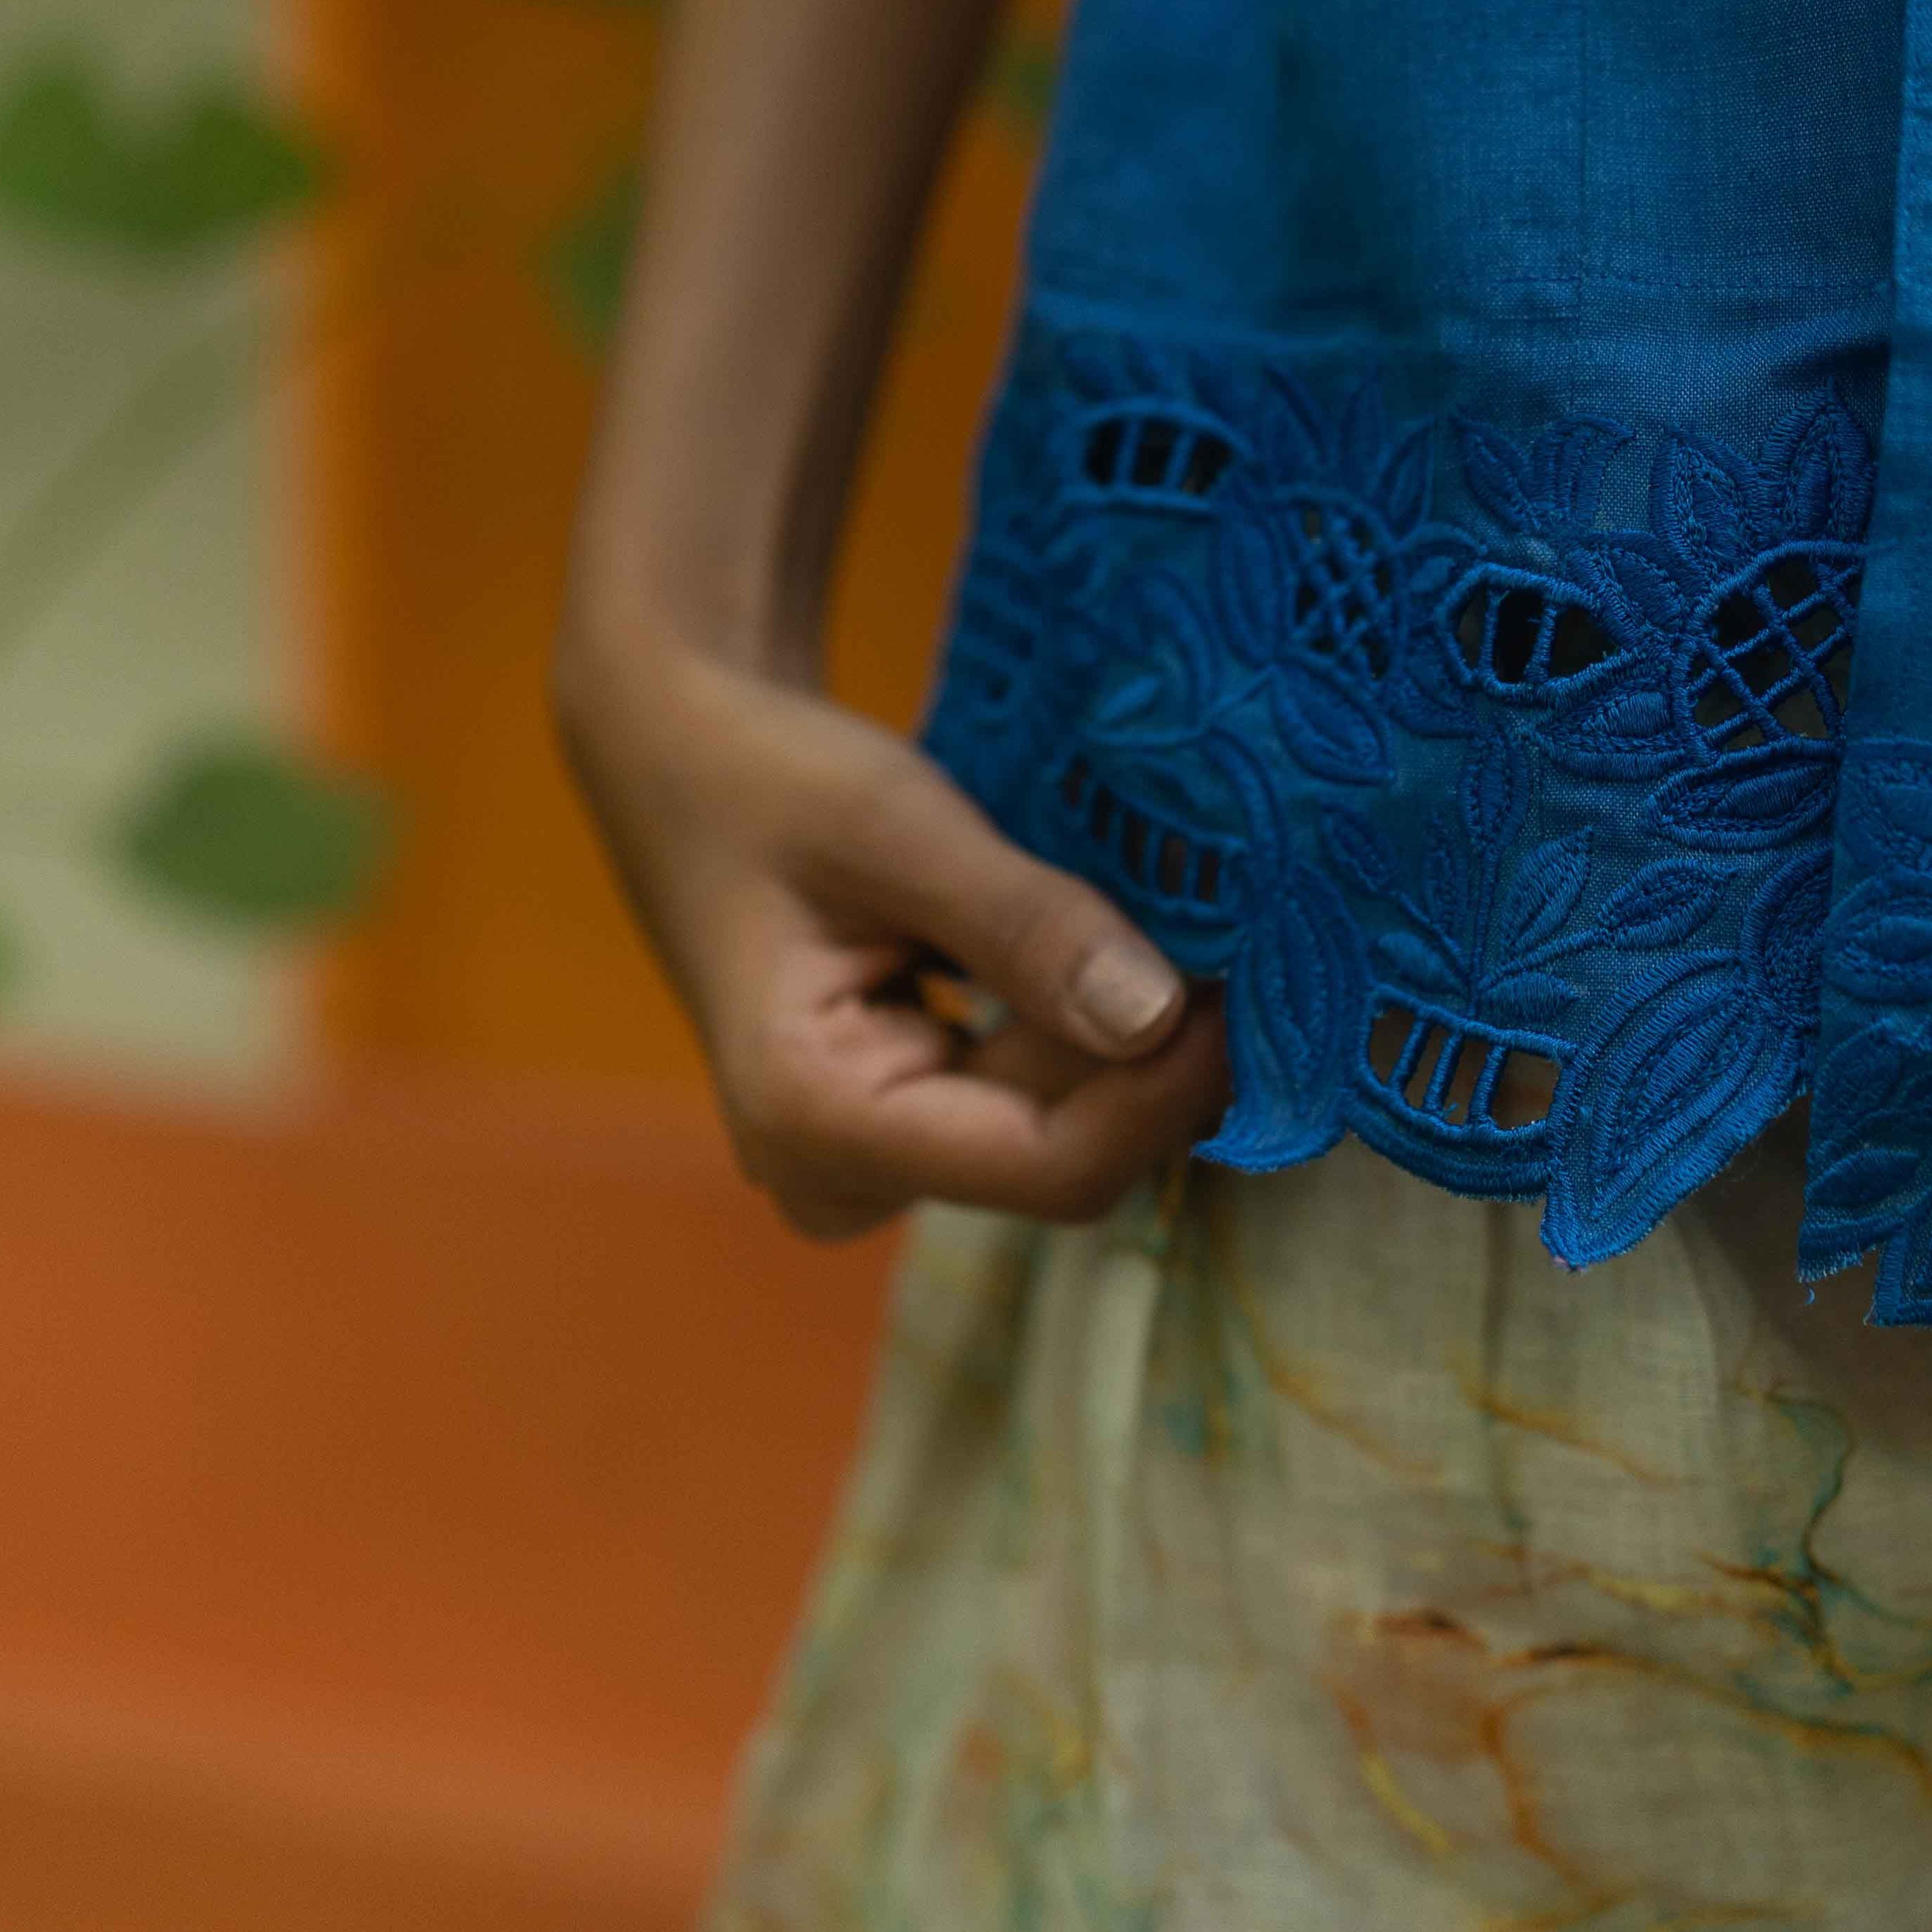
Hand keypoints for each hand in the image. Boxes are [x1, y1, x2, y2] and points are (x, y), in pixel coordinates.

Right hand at [554, 620, 1230, 1237]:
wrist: (683, 756)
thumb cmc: (767, 779)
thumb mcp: (895, 826)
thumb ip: (1023, 924)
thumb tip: (1156, 1017)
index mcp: (812, 1116)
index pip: (1048, 1165)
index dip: (1166, 1092)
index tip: (1249, 992)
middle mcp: (835, 1175)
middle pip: (1061, 1156)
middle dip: (1152, 1062)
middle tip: (1241, 944)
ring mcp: (867, 1161)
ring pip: (1058, 1130)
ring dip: (1128, 1042)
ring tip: (1190, 933)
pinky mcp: (902, 1123)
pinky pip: (1031, 1101)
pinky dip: (1086, 1030)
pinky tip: (1124, 954)